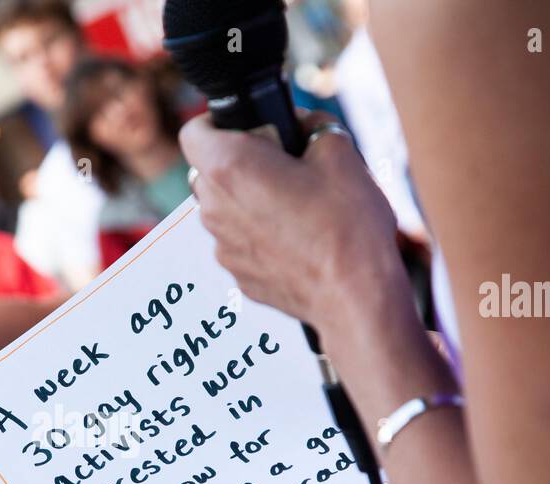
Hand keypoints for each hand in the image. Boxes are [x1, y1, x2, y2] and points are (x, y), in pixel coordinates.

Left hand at [179, 110, 410, 350]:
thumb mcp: (339, 152)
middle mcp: (214, 208)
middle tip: (284, 165)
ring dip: (249, 200)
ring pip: (224, 209)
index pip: (194, 131)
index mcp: (229, 168)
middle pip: (209, 171)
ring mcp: (222, 246)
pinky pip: (240, 242)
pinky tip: (298, 239)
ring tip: (297, 206)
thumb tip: (299, 123)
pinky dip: (260, 235)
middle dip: (239, 162)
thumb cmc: (346, 223)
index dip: (218, 123)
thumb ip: (310, 125)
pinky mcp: (238, 275)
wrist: (355, 295)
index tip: (248, 127)